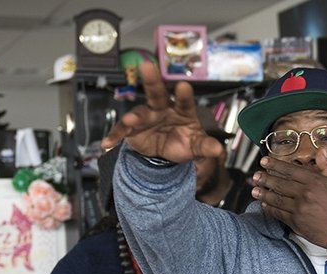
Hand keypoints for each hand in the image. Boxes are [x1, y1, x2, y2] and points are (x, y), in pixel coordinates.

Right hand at [99, 60, 224, 164]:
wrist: (167, 154)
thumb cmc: (184, 141)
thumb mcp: (196, 146)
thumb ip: (205, 146)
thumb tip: (218, 149)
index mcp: (181, 109)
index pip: (184, 100)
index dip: (183, 94)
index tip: (183, 86)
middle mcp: (162, 107)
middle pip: (157, 93)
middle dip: (152, 80)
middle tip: (147, 67)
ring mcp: (146, 116)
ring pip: (139, 113)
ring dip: (133, 116)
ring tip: (129, 120)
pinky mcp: (132, 129)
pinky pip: (122, 132)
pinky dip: (115, 137)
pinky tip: (108, 143)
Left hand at [251, 153, 326, 246]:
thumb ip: (326, 166)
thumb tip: (321, 151)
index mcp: (315, 181)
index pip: (290, 170)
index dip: (275, 165)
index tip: (265, 162)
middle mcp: (305, 193)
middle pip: (280, 183)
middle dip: (265, 178)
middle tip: (256, 176)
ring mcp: (299, 208)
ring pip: (277, 198)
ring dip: (264, 193)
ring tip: (255, 190)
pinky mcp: (296, 222)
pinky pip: (279, 213)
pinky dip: (270, 209)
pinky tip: (265, 205)